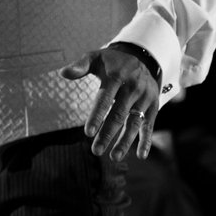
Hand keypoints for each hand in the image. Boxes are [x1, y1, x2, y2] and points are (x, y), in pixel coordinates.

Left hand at [60, 43, 159, 159]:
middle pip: (119, 115)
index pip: (104, 99)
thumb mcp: (95, 57)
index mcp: (116, 76)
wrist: (141, 57)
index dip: (97, 116)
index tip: (88, 133)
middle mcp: (133, 88)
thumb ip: (80, 66)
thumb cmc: (111, 62)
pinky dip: (146, 141)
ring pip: (134, 123)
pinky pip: (149, 125)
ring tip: (114, 157)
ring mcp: (145, 98)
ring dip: (125, 142)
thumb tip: (63, 73)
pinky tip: (140, 156)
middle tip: (95, 151)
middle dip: (107, 134)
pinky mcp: (153, 106)